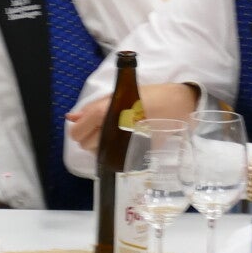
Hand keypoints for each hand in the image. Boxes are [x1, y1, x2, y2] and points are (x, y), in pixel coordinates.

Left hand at [64, 84, 199, 153]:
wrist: (179, 105)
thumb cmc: (150, 95)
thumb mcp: (121, 94)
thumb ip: (93, 107)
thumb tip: (72, 117)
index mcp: (104, 112)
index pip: (77, 132)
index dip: (79, 128)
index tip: (87, 123)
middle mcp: (111, 130)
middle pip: (85, 145)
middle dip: (90, 137)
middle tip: (104, 126)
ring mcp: (123, 146)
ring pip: (98, 153)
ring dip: (101, 144)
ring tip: (116, 131)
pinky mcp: (134, 156)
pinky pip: (114, 158)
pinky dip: (115, 151)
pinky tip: (125, 139)